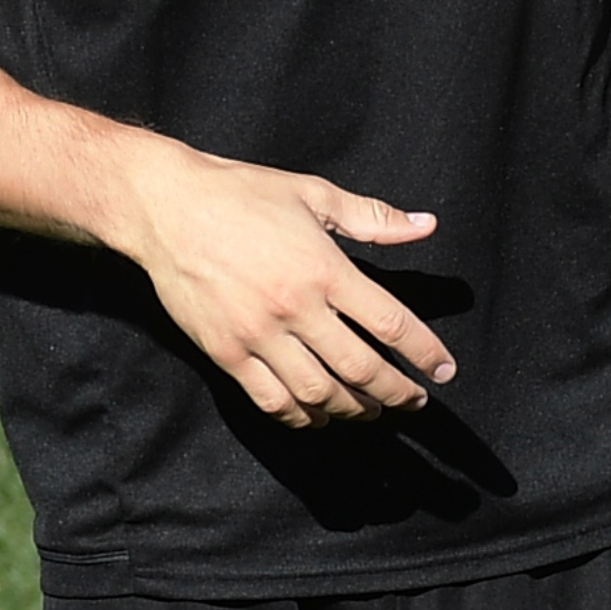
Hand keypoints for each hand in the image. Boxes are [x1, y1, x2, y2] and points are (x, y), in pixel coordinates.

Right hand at [99, 142, 459, 426]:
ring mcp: (258, 335)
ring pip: (317, 393)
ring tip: (371, 409)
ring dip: (352, 409)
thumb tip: (426, 224)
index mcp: (325, 269)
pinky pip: (269, 399)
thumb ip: (373, 217)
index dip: (424, 352)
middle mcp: (295, 308)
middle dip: (396, 392)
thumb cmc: (242, 194)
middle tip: (414, 402)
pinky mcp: (225, 352)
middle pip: (360, 369)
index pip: (391, 323)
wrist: (166, 208)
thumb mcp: (314, 194)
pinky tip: (317, 415)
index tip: (445, 370)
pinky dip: (299, 416)